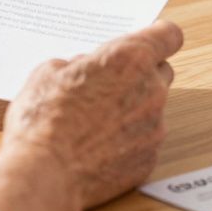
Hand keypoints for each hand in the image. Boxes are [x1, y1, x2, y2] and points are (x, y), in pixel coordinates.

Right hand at [0, 21, 182, 210]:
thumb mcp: (49, 73)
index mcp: (129, 59)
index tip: (152, 38)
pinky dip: (129, 140)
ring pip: (153, 108)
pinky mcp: (150, 158)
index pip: (168, 35)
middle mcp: (151, 90)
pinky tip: (99, 147)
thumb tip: (86, 70)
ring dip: (133, 108)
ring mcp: (154, 127)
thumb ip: (80, 64)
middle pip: (162, 71)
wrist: (44, 176)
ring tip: (96, 121)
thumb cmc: (43, 121)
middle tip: (111, 83)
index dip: (160, 36)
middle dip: (142, 73)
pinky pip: (145, 140)